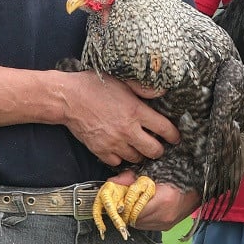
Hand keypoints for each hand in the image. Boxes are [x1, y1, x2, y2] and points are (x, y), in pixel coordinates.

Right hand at [63, 72, 179, 166]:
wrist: (68, 98)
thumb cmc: (95, 85)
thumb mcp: (122, 81)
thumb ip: (144, 89)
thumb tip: (162, 93)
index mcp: (136, 111)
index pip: (164, 129)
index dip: (173, 135)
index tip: (175, 137)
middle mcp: (127, 130)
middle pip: (154, 150)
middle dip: (159, 149)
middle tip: (157, 144)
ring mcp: (114, 143)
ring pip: (137, 158)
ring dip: (140, 153)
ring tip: (138, 145)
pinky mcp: (100, 151)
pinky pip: (117, 162)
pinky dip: (121, 157)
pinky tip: (120, 148)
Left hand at [106, 170, 200, 231]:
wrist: (200, 186)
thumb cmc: (178, 174)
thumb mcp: (154, 170)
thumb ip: (131, 178)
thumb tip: (111, 183)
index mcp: (163, 200)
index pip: (132, 209)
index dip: (122, 203)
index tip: (117, 196)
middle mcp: (164, 216)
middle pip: (133, 219)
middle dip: (125, 209)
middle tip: (122, 198)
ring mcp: (165, 224)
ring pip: (138, 224)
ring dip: (132, 214)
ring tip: (132, 201)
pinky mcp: (166, 227)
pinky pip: (146, 225)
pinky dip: (140, 217)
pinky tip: (142, 206)